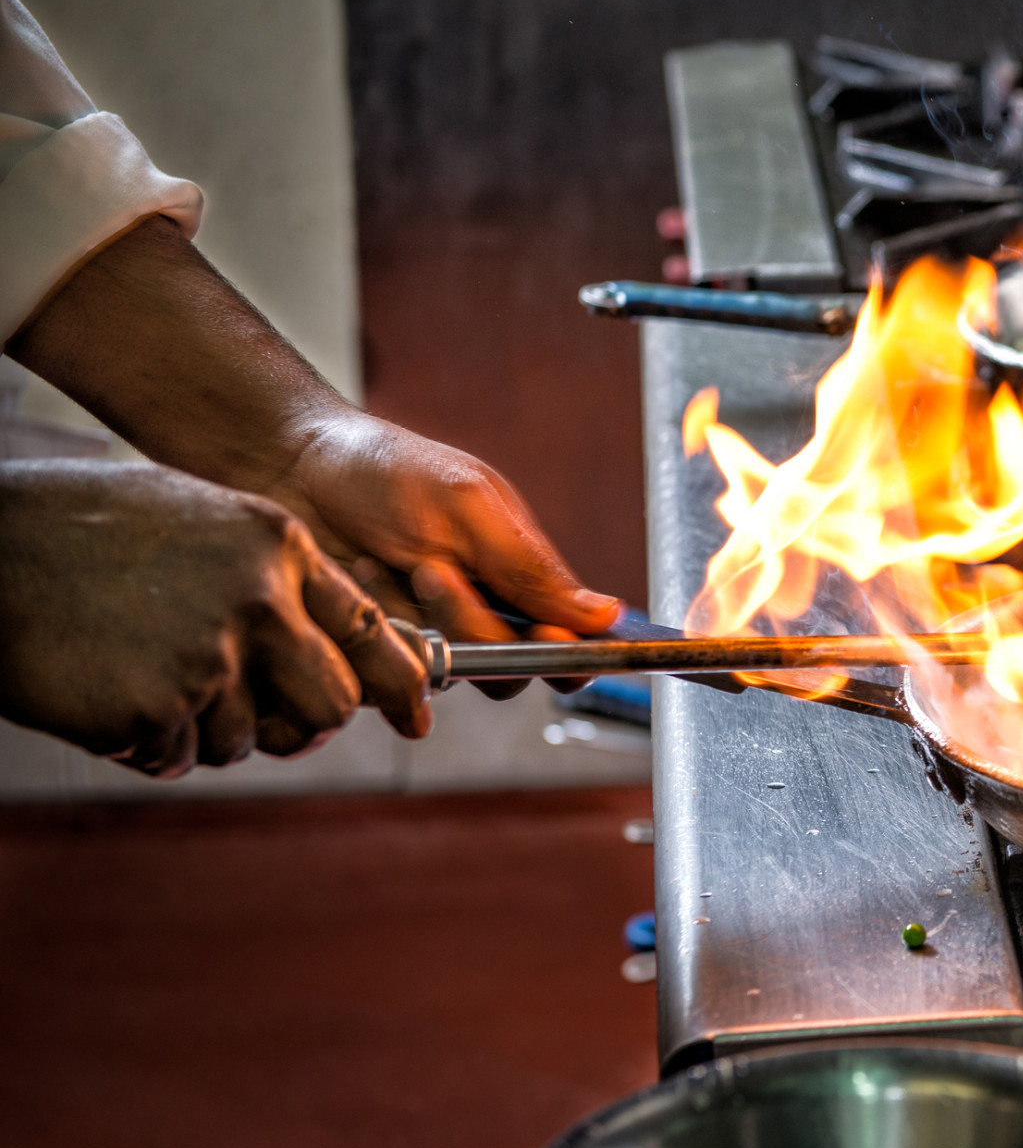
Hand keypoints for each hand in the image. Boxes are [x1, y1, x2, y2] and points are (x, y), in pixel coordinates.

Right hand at [0, 460, 430, 775]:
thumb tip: (332, 652)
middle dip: (303, 725)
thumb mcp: (201, 522)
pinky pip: (180, 757)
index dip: (398, 680)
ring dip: (203, 730)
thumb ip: (270, 579)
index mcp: (278, 546)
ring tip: (142, 674)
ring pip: (248, 740)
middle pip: (332, 705)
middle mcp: (259, 599)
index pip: (369, 628)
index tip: (413, 711)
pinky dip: (147, 744)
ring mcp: (210, 656)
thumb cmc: (85, 533)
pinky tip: (107, 694)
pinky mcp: (159, 709)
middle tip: (263, 722)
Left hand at [257, 413, 620, 697]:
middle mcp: (481, 619)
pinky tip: (354, 583)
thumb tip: (609, 616)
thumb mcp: (471, 506)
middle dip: (472, 623)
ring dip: (417, 623)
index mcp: (521, 580)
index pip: (570, 645)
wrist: (288, 466)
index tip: (544, 634)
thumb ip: (534, 569)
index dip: (567, 654)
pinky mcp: (375, 657)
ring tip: (383, 564)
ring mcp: (428, 640)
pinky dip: (371, 633)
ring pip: (450, 676)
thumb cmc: (385, 472)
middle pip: (510, 671)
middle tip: (432, 570)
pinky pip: (388, 681)